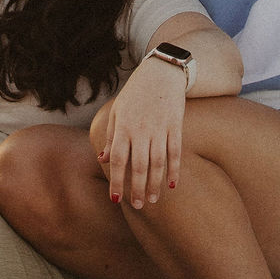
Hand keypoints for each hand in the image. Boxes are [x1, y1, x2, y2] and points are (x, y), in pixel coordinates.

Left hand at [97, 57, 187, 207]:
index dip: (117, 181)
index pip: (119, 160)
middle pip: (139, 166)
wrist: (161, 72)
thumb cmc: (135, 93)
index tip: (116, 199)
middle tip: (138, 206)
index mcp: (124, 127)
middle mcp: (141, 130)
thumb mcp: (117, 111)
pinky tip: (172, 185)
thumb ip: (111, 137)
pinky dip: (175, 170)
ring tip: (153, 200)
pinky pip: (175, 153)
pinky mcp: (176, 126)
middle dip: (137, 189)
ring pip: (158, 163)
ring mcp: (160, 129)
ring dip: (155, 184)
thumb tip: (103, 160)